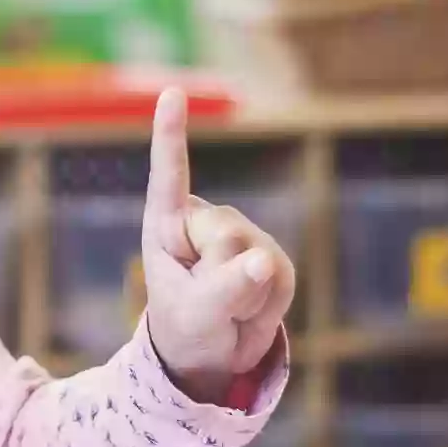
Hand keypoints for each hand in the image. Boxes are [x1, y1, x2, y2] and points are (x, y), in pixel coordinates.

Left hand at [141, 89, 295, 403]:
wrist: (212, 354)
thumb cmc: (186, 327)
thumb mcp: (194, 314)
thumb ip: (224, 289)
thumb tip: (262, 262)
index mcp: (167, 224)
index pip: (169, 175)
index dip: (171, 134)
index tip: (171, 93)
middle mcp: (206, 221)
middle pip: (225, 235)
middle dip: (220, 277)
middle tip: (208, 303)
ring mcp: (243, 236)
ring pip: (256, 257)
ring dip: (243, 296)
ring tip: (227, 309)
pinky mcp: (273, 258)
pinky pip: (280, 278)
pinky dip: (267, 304)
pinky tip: (251, 309)